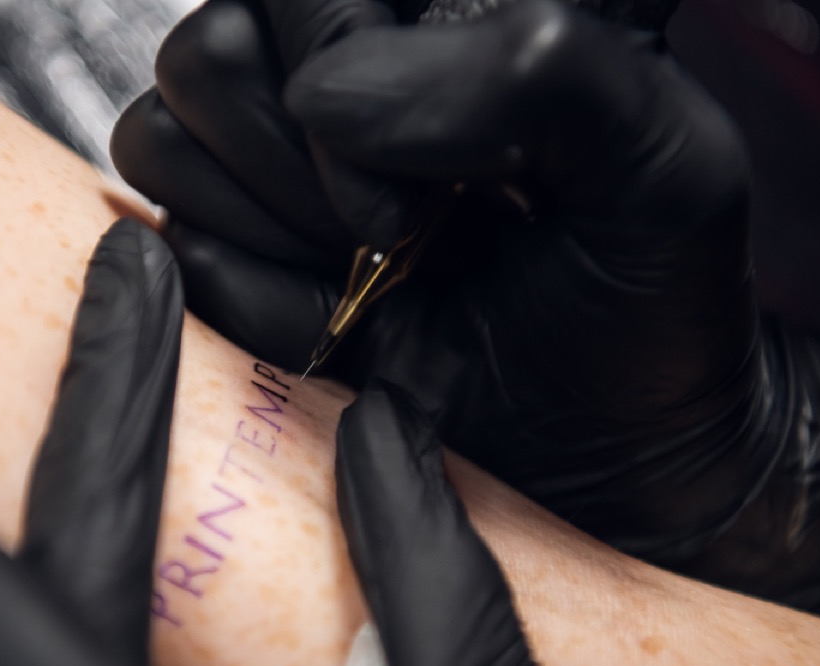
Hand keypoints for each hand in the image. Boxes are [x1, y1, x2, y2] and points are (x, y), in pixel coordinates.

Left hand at [0, 219, 593, 665]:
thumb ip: (428, 577)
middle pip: (27, 558)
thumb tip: (383, 433)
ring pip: (62, 611)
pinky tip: (172, 524)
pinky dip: (132, 570)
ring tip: (151, 378)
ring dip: (108, 478)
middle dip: (90, 397)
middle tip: (125, 274)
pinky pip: (104, 663)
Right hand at [112, 0, 819, 620]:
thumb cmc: (644, 315)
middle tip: (400, 235)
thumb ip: (536, 71)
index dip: (341, 66)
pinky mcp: (233, 265)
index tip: (436, 182)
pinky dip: (254, 300)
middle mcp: (334, 88)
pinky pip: (174, 249)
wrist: (602, 467)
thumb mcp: (661, 165)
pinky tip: (334, 322)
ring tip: (369, 277)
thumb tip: (322, 97)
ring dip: (270, 227)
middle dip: (300, 168)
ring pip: (159, 138)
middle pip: (207, 54)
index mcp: (431, 25)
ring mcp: (269, 178)